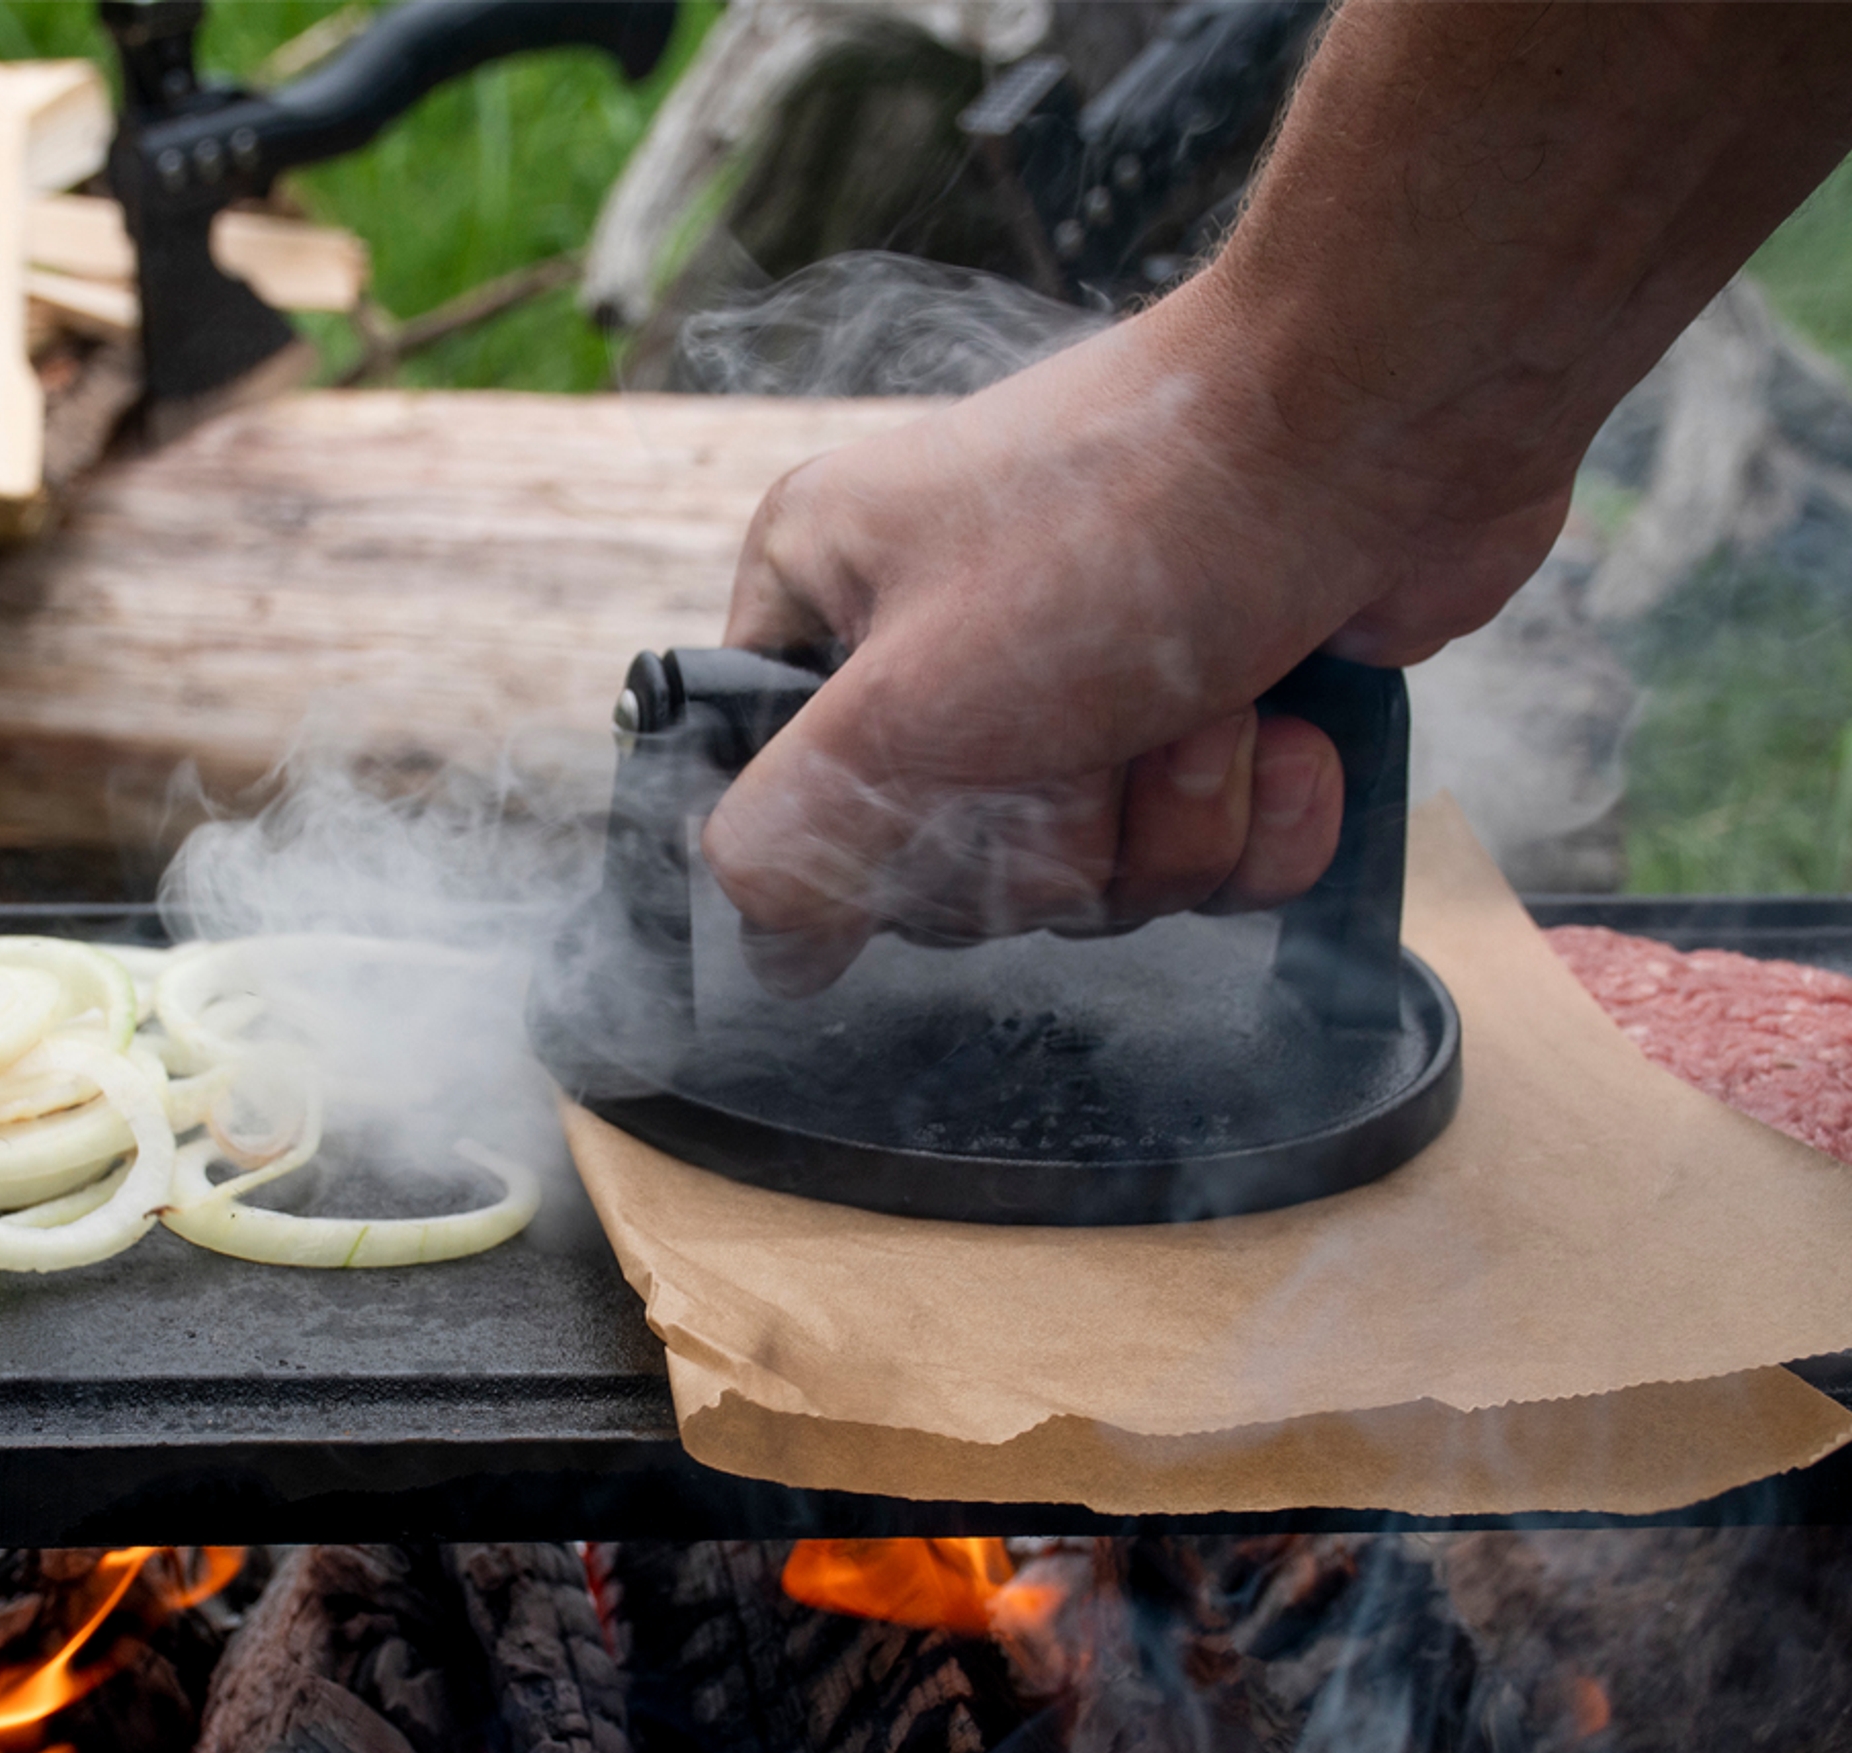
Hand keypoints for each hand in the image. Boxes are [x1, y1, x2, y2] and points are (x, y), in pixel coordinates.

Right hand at [703, 276, 1567, 992]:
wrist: (1375, 419)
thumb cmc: (1129, 519)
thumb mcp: (906, 697)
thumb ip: (797, 831)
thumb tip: (767, 942)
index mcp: (835, 611)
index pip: (790, 810)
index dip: (876, 839)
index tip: (942, 792)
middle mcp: (946, 653)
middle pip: (960, 875)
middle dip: (1059, 832)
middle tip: (1092, 720)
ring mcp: (1081, 690)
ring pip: (1100, 883)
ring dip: (1174, 819)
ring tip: (1208, 700)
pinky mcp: (1204, 723)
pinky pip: (1212, 865)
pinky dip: (1265, 820)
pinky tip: (1287, 729)